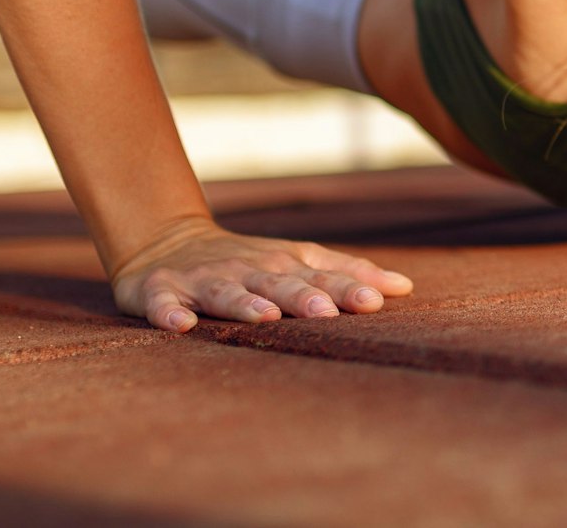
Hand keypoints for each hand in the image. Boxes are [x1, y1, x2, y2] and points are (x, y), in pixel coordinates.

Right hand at [109, 215, 413, 330]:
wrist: (166, 241)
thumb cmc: (247, 261)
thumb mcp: (298, 260)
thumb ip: (347, 274)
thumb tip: (405, 287)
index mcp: (282, 263)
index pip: (321, 274)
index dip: (348, 286)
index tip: (378, 301)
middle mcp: (247, 268)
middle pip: (279, 282)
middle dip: (303, 296)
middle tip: (327, 313)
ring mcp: (204, 279)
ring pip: (226, 292)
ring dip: (245, 303)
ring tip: (265, 317)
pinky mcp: (161, 291)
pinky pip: (164, 303)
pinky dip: (169, 313)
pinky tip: (179, 326)